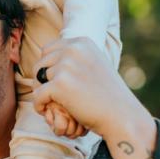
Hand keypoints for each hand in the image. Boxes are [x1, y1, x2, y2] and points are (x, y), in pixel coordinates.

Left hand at [31, 38, 149, 140]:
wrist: (122, 116)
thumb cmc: (109, 95)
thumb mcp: (94, 65)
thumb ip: (75, 58)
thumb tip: (49, 53)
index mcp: (81, 42)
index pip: (48, 49)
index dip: (47, 67)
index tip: (52, 81)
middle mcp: (73, 49)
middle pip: (41, 62)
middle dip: (41, 79)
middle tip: (49, 95)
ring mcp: (66, 66)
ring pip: (38, 79)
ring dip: (42, 92)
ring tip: (52, 104)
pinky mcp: (60, 84)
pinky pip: (37, 95)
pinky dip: (39, 105)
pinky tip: (45, 111)